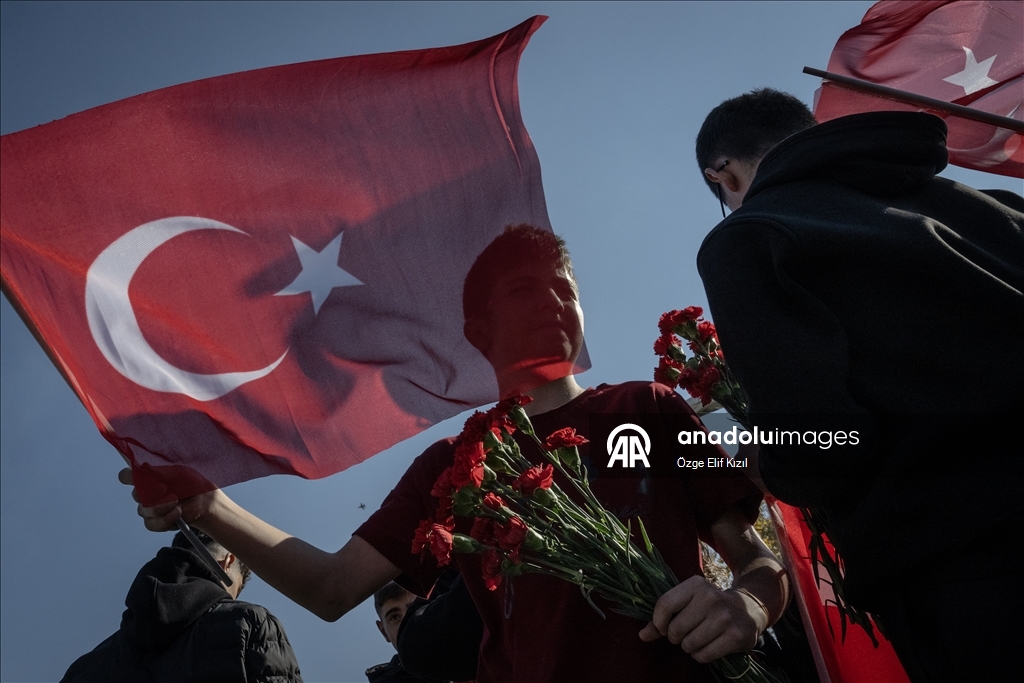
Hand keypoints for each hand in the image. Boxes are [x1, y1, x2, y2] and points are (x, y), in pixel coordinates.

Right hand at [118, 467, 215, 531]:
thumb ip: (161, 472)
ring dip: (162, 507)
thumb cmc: (190, 483)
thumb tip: (144, 468)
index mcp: (146, 478)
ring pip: (144, 511)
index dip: (128, 476)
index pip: (127, 476)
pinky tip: (178, 513)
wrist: (203, 501)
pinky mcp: (155, 522)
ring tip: (177, 502)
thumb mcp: (179, 473)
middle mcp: (143, 493)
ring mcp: (147, 509)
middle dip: (151, 493)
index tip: (137, 476)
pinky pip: (152, 524)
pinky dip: (166, 519)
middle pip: (136, 495)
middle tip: (166, 489)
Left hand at [638, 575, 764, 662]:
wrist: (748, 609)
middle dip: (675, 637)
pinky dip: (701, 656)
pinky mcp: (735, 636)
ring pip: (689, 644)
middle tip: (685, 633)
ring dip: (689, 647)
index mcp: (696, 584)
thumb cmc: (708, 606)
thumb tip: (642, 635)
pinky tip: (708, 646)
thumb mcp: (687, 602)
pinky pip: (704, 655)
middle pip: (675, 629)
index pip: (664, 604)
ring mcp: (725, 617)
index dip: (658, 622)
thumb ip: (663, 617)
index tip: (663, 628)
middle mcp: (711, 597)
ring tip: (698, 638)